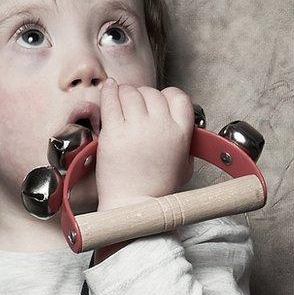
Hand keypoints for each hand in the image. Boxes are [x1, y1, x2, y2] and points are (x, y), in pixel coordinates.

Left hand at [95, 77, 193, 211]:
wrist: (134, 206)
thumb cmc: (156, 190)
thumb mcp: (184, 165)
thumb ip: (185, 142)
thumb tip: (180, 125)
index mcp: (180, 133)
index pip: (178, 96)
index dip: (166, 96)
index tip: (158, 102)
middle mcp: (161, 126)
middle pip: (152, 93)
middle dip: (142, 96)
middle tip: (135, 105)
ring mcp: (137, 127)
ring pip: (131, 92)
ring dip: (125, 93)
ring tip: (120, 99)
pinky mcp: (114, 132)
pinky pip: (110, 100)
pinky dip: (109, 91)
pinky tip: (108, 88)